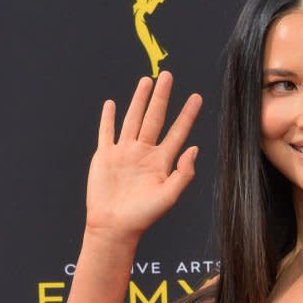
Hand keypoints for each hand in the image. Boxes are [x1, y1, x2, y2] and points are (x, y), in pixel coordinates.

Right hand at [84, 71, 201, 240]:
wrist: (114, 226)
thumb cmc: (143, 215)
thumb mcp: (169, 196)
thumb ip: (183, 173)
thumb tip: (194, 148)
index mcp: (162, 161)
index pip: (177, 132)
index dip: (187, 114)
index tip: (197, 97)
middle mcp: (144, 152)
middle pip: (155, 117)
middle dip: (162, 97)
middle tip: (168, 75)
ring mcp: (124, 153)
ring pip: (132, 119)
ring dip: (139, 100)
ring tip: (146, 81)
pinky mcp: (105, 156)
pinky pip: (107, 133)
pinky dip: (109, 118)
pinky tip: (112, 104)